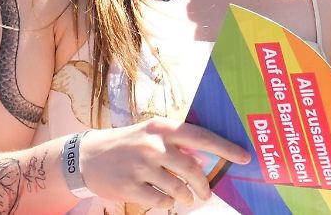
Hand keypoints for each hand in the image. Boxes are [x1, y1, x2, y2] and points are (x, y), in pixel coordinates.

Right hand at [79, 118, 250, 208]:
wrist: (86, 156)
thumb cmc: (125, 144)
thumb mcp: (149, 133)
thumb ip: (176, 143)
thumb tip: (204, 159)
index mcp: (161, 127)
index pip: (201, 136)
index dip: (225, 148)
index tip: (245, 157)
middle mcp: (153, 144)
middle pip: (193, 169)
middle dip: (203, 186)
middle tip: (205, 193)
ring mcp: (141, 166)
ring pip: (178, 189)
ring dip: (184, 196)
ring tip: (181, 196)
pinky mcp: (131, 186)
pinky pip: (161, 202)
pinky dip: (164, 203)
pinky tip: (158, 196)